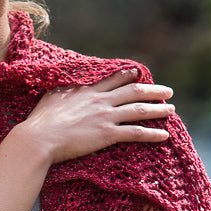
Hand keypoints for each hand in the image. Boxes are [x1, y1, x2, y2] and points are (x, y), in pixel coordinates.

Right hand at [16, 69, 174, 164]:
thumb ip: (63, 90)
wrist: (39, 137)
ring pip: (138, 110)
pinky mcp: (107, 134)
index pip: (113, 78)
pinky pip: (135, 133)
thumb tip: (63, 87)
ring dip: (158, 109)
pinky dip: (151, 133)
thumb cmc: (40, 120)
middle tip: (167, 91)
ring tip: (171, 110)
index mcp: (86, 90)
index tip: (138, 73)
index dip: (128, 75)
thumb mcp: (51, 97)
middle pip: (133, 91)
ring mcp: (105, 116)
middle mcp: (100, 100)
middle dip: (153, 91)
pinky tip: (164, 135)